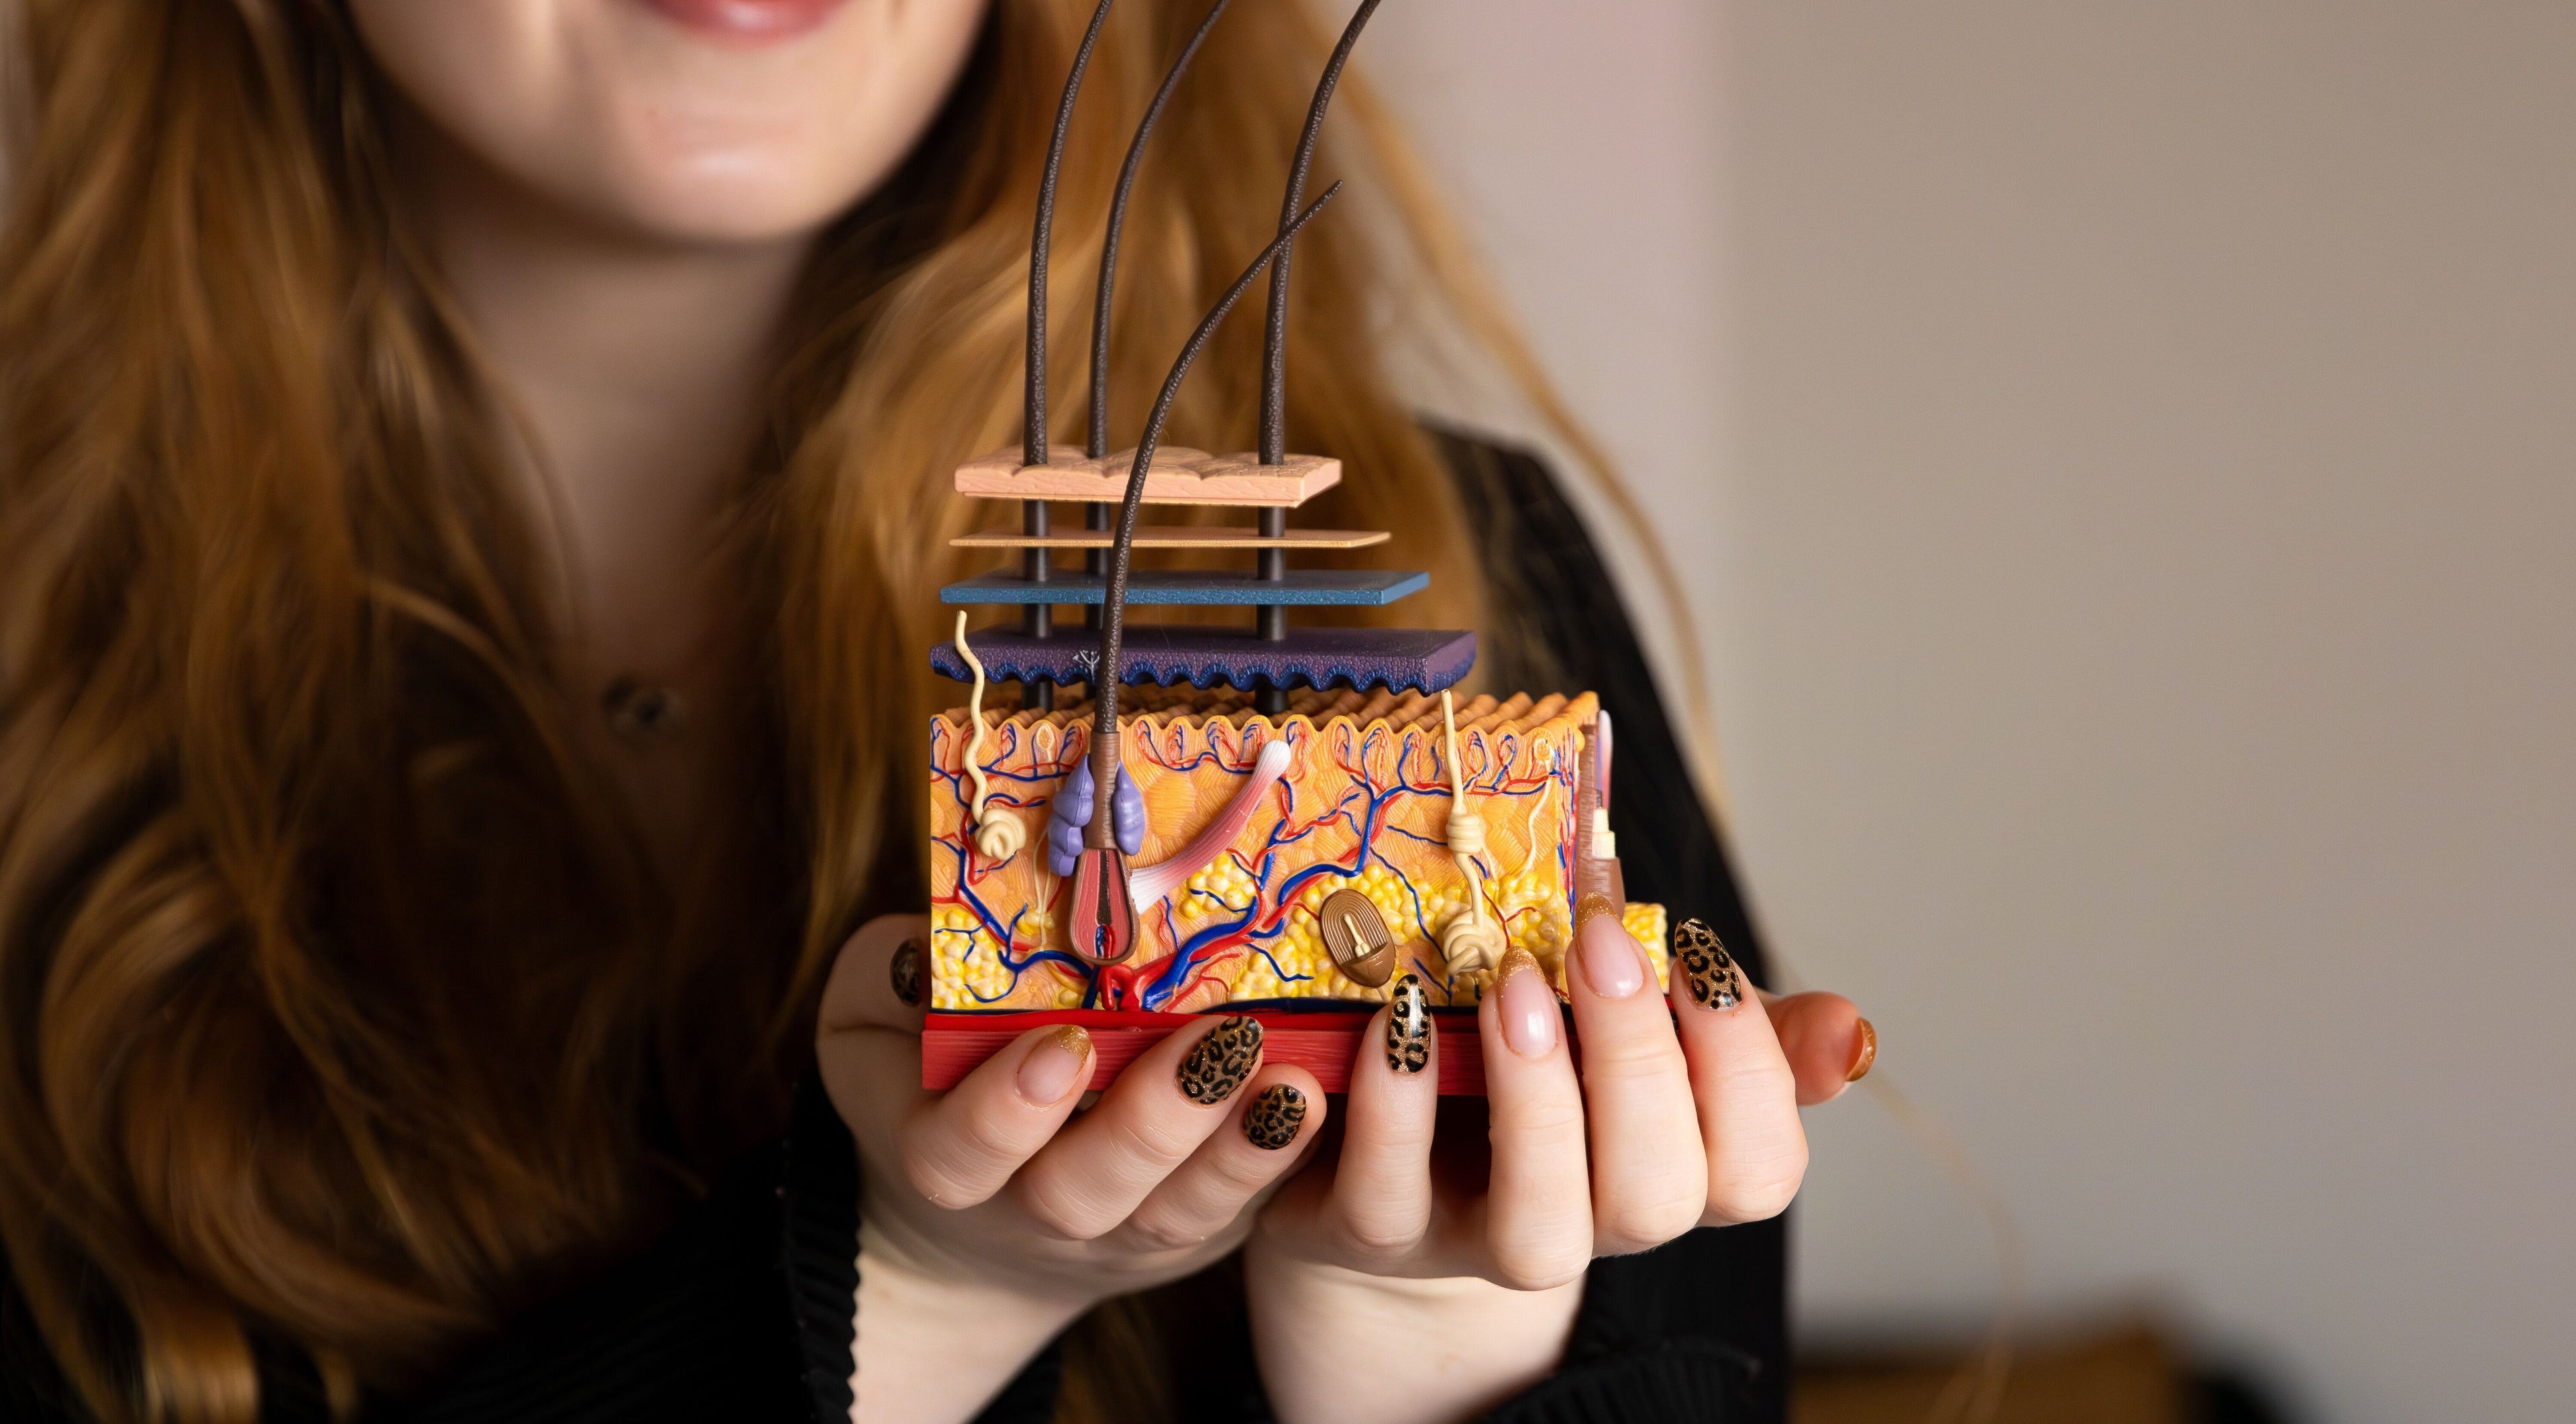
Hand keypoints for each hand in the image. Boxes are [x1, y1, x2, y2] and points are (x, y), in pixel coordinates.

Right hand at [817, 914, 1331, 1423]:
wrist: (978, 1204)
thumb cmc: (924, 1069)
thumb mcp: (874, 1017)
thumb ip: (891, 979)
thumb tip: (930, 948)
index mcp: (942, 1160)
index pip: (960, 1158)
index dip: (1007, 1112)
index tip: (1062, 1045)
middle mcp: (1030, 1214)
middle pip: (1085, 1195)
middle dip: (1153, 1123)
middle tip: (1217, 1044)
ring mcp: (1120, 1233)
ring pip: (1179, 1214)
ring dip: (1242, 1151)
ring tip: (1297, 1081)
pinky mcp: (1193, 1229)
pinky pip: (1242, 1211)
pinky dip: (1287, 1160)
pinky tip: (1327, 1096)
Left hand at [1244, 914, 1873, 1423]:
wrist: (1385, 1163)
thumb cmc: (1541, 1073)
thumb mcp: (1643, 1037)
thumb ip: (1742, 1028)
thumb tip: (1854, 1030)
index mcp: (1672, 1175)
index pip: (1759, 1170)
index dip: (1745, 1068)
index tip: (1696, 950)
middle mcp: (1589, 1226)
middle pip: (1655, 1197)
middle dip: (1638, 1061)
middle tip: (1597, 943)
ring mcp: (1477, 1241)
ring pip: (1537, 1230)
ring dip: (1533, 1101)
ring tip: (1508, 985)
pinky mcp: (1368, 1234)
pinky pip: (1376, 1205)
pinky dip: (1378, 1114)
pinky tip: (1371, 1031)